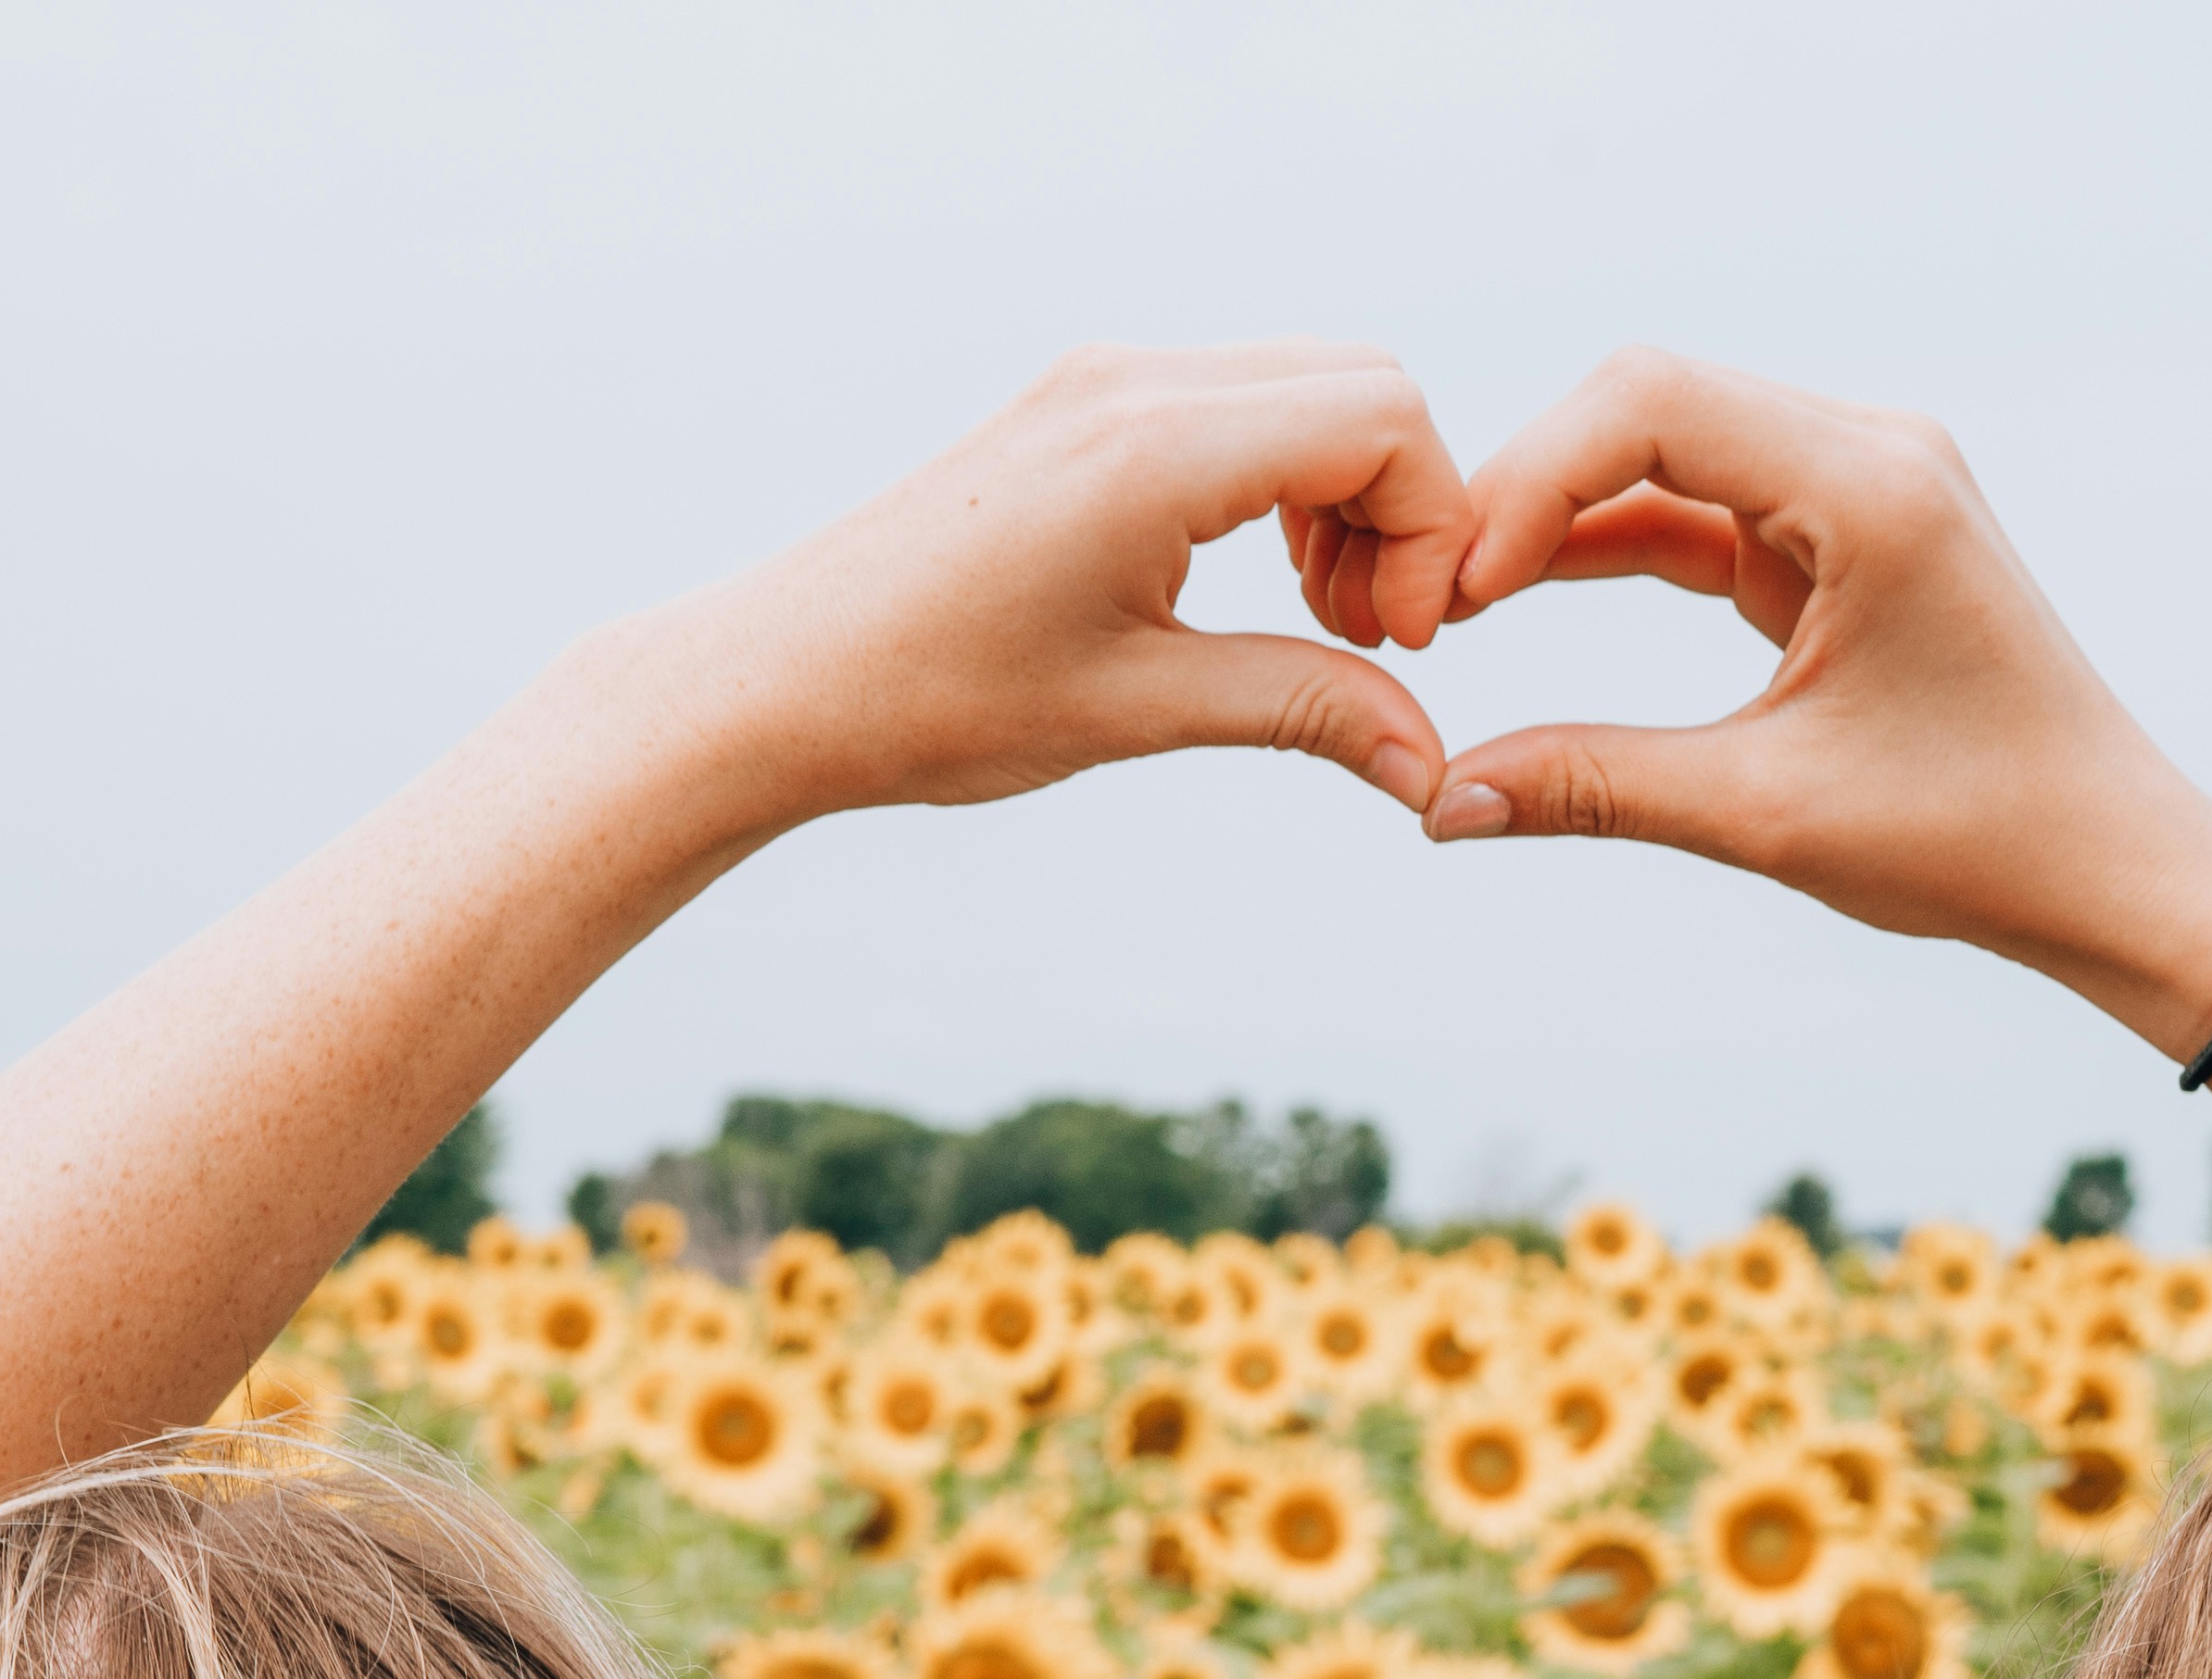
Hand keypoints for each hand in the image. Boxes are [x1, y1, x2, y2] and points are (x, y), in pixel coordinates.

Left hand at [689, 341, 1474, 821]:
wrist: (781, 677)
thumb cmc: (932, 699)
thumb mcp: (1137, 711)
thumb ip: (1303, 708)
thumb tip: (1430, 765)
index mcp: (1153, 445)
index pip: (1384, 420)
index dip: (1431, 531)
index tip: (1397, 645)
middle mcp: (1133, 382)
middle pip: (1366, 386)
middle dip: (1403, 510)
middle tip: (1366, 637)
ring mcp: (1104, 380)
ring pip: (1311, 388)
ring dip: (1349, 498)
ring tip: (1316, 622)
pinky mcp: (1083, 403)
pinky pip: (1242, 403)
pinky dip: (1286, 482)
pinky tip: (1253, 583)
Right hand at [1419, 349, 2211, 1055]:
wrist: (2112, 866)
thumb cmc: (1979, 840)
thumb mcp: (1769, 815)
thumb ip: (1597, 786)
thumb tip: (1438, 804)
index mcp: (1873, 486)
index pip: (1652, 401)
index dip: (1529, 478)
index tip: (1455, 590)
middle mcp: (1873, 450)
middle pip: (1648, 401)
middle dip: (1527, 487)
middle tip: (1430, 599)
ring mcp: (1863, 483)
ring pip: (1666, 451)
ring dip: (1560, 516)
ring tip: (1454, 605)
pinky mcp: (1847, 532)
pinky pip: (1703, 509)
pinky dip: (1612, 546)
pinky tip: (1518, 597)